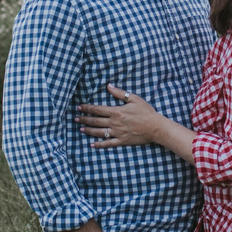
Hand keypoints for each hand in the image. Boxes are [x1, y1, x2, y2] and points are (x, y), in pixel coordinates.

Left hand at [79, 85, 193, 158]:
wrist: (155, 127)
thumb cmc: (146, 112)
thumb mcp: (134, 99)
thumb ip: (120, 93)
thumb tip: (109, 86)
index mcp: (116, 112)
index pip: (98, 109)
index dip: (87, 108)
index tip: (79, 107)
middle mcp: (114, 123)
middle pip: (96, 121)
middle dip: (84, 119)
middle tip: (75, 118)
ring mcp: (117, 133)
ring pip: (99, 132)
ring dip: (89, 130)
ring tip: (81, 129)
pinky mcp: (121, 141)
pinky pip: (108, 143)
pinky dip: (99, 145)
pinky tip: (92, 145)